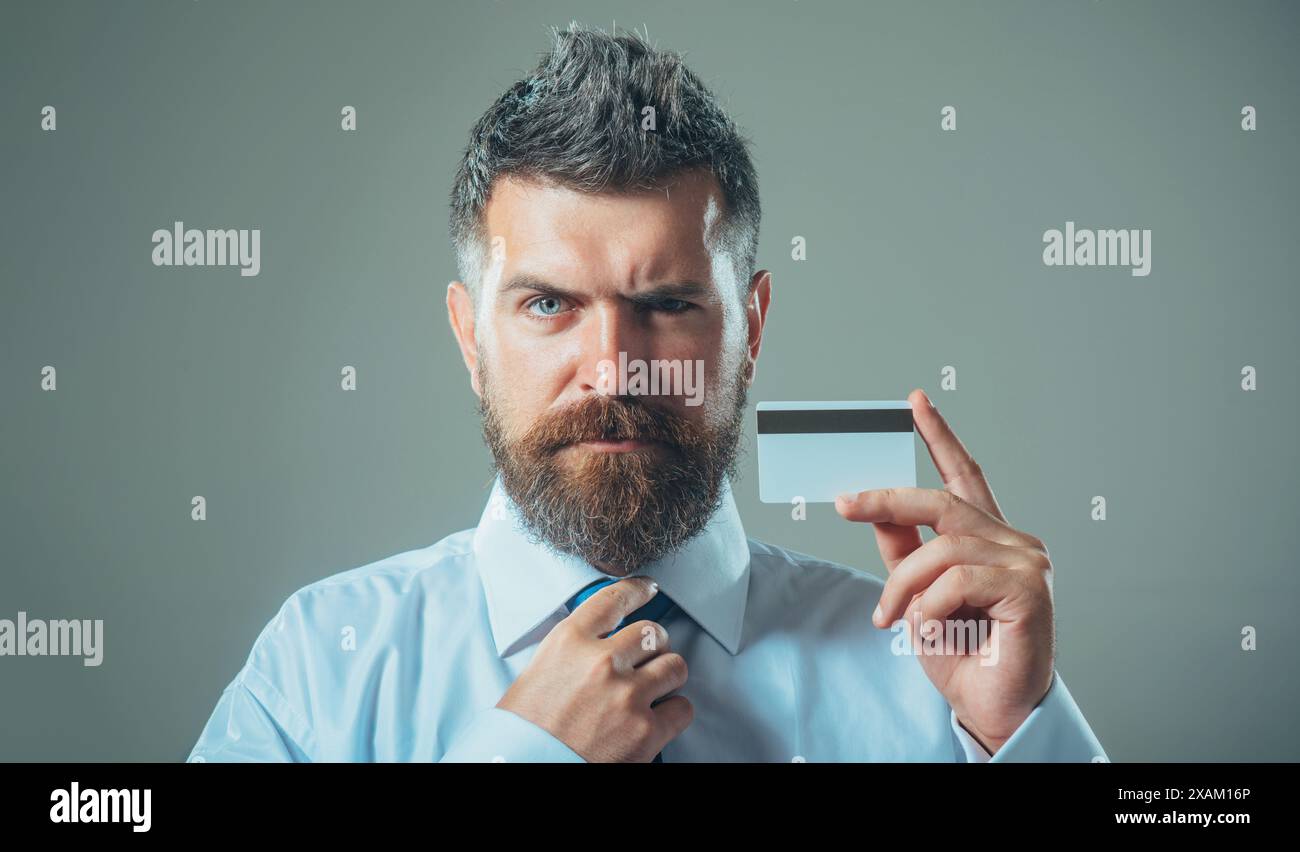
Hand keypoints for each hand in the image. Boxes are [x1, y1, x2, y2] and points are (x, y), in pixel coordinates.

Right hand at [496, 576, 692, 761]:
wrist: (524, 768)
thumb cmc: (524, 731)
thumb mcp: (537, 674)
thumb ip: (572, 652)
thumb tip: (600, 642)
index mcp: (568, 642)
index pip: (614, 599)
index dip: (637, 589)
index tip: (648, 588)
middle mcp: (600, 662)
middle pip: (651, 632)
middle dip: (652, 645)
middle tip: (646, 659)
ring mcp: (626, 695)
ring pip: (674, 665)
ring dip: (666, 676)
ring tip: (653, 689)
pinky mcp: (646, 730)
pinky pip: (683, 708)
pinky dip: (674, 714)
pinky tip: (658, 718)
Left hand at [834, 388, 1054, 753]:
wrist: (990, 707)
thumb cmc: (961, 654)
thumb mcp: (916, 595)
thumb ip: (901, 550)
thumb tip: (871, 510)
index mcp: (988, 538)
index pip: (964, 476)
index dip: (939, 437)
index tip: (914, 402)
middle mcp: (1013, 542)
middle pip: (942, 501)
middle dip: (888, 499)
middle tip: (845, 504)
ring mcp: (1027, 563)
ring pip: (942, 547)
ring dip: (904, 585)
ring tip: (891, 618)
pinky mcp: (1030, 590)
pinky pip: (958, 579)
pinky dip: (931, 605)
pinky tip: (930, 629)